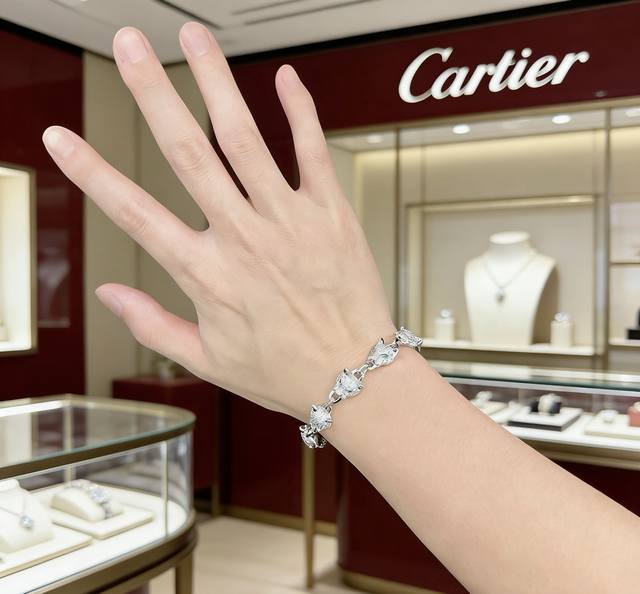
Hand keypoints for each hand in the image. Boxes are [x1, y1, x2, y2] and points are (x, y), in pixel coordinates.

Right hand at [42, 23, 393, 419]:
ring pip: (246, 139)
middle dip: (153, 93)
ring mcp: (288, 221)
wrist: (356, 378)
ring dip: (217, 83)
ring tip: (194, 37)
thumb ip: (153, 324)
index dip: (92, 173)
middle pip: (187, 154)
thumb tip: (107, 295)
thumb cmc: (284, 371)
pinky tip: (286, 77)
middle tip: (129, 46)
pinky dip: (300, 111)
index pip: (134, 214)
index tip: (60, 137)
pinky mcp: (330, 214)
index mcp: (206, 275)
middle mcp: (243, 238)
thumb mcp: (208, 360)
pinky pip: (313, 151)